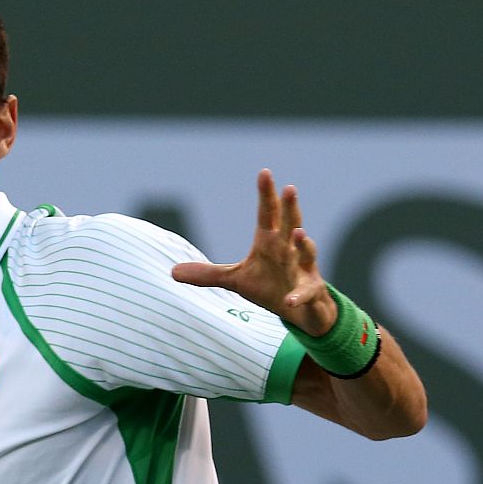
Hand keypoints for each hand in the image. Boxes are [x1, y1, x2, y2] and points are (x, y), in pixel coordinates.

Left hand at [170, 169, 336, 336]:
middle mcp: (288, 251)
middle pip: (290, 225)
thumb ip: (207, 274)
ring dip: (304, 244)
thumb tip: (172, 272)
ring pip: (306, 253)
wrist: (301, 310)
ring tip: (299, 233)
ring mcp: (302, 270)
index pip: (267, 214)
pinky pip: (305, 293)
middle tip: (289, 188)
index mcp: (270, 243)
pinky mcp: (310, 292)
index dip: (266, 194)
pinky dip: (298, 296)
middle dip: (290, 208)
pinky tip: (289, 301)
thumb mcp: (235, 280)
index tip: (264, 173)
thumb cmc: (270, 286)